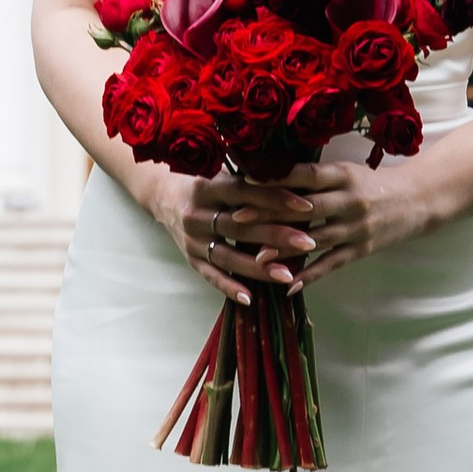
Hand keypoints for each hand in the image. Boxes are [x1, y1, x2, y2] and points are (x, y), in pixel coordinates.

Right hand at [134, 166, 318, 303]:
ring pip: (227, 256)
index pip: (244, 191)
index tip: (306, 205)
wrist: (164, 196)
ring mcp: (191, 239)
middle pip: (239, 227)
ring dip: (258, 267)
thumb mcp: (222, 173)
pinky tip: (250, 298)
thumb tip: (298, 180)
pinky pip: (210, 275)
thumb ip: (251, 178)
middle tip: (309, 242)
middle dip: (276, 235)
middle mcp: (196, 214)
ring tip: (288, 275)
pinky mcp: (190, 258)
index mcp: (206, 186)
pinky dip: (229, 287)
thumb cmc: (206, 181)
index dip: (275, 198)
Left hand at [242, 155, 442, 288]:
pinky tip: (290, 285)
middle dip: (270, 214)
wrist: (420, 199)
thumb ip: (316, 177)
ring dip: (285, 250)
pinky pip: (332, 263)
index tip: (246, 183)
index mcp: (343, 174)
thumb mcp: (348, 172)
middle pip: (305, 207)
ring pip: (315, 239)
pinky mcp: (362, 249)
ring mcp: (356, 226)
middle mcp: (349, 199)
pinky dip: (311, 275)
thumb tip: (272, 177)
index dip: (276, 179)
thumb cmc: (374, 183)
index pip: (305, 175)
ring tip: (258, 258)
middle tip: (238, 218)